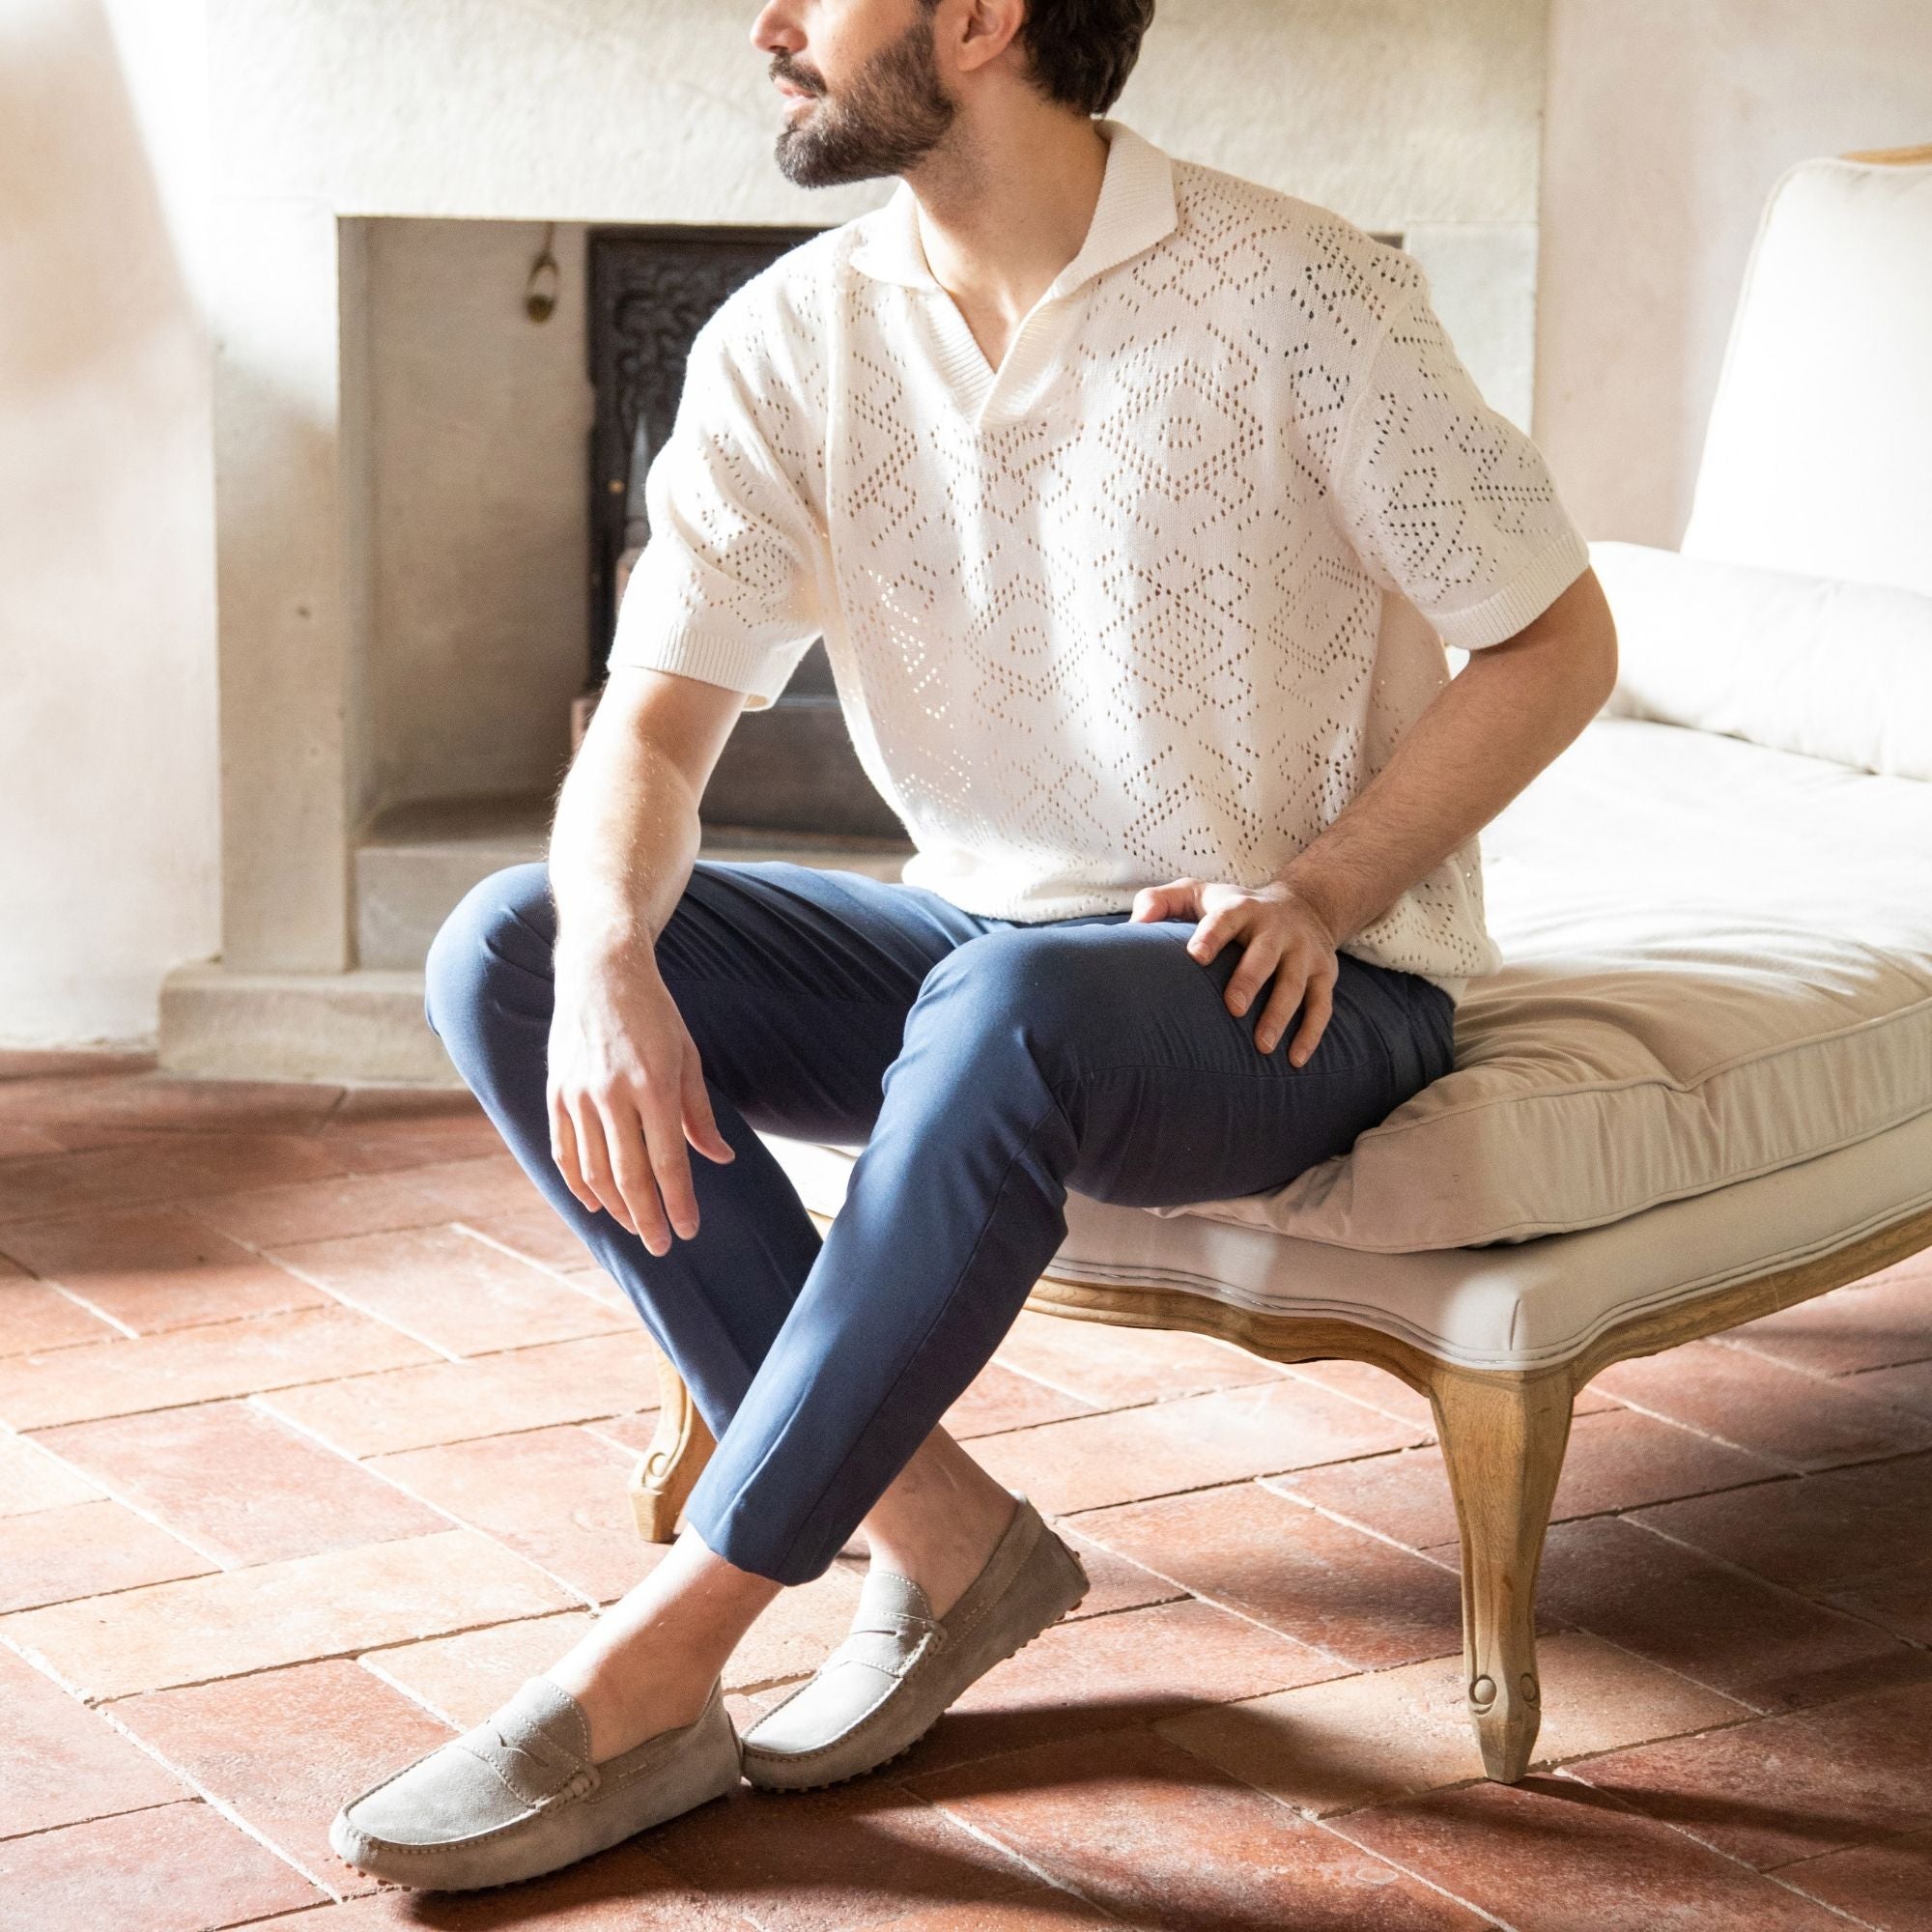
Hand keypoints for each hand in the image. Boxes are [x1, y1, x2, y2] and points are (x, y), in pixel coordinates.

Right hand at [546, 943, 735, 1254]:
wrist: (600, 973)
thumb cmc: (654, 1015)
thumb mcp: (687, 1057)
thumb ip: (700, 1113)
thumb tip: (720, 1159)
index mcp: (654, 1086)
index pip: (668, 1161)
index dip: (678, 1202)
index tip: (688, 1231)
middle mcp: (612, 1095)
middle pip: (629, 1176)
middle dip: (647, 1217)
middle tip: (661, 1245)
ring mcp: (578, 1096)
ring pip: (595, 1171)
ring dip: (616, 1207)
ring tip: (635, 1226)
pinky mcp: (556, 1093)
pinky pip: (565, 1151)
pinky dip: (579, 1183)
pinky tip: (596, 1203)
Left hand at [1129, 876, 1340, 1064]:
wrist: (1306, 903)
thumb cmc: (1236, 909)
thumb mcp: (1199, 893)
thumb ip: (1161, 901)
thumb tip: (1134, 926)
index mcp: (1242, 909)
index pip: (1225, 920)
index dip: (1211, 936)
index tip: (1195, 956)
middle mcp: (1277, 929)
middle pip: (1265, 954)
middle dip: (1250, 980)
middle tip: (1233, 1008)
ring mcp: (1304, 952)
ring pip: (1295, 985)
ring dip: (1280, 1015)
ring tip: (1262, 1046)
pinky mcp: (1324, 973)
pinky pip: (1321, 1005)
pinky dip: (1310, 1033)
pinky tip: (1294, 1060)